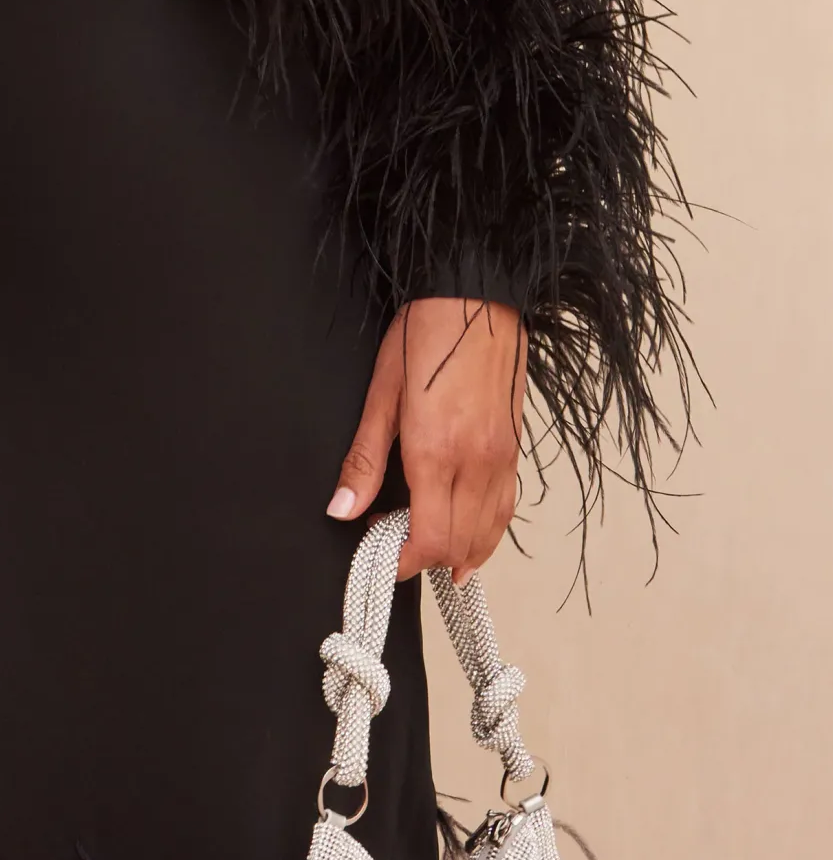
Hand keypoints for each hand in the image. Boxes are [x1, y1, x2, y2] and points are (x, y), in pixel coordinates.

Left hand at [327, 298, 525, 582]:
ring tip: (434, 551)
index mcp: (436, 453)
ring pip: (491, 533)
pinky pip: (508, 506)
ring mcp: (503, 457)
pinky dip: (489, 529)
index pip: (429, 539)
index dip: (405, 561)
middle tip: (398, 546)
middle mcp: (477, 463)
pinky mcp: (516, 446)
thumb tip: (342, 508)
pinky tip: (471, 530)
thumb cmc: (425, 335)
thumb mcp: (381, 394)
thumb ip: (363, 459)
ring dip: (462, 552)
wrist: (476, 297)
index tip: (383, 556)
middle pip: (461, 545)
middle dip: (429, 559)